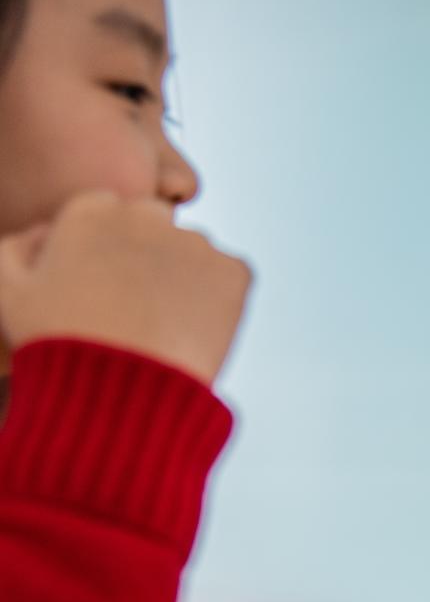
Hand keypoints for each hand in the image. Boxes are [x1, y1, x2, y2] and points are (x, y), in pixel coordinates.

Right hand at [0, 191, 251, 384]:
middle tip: (134, 311)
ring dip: (183, 278)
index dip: (105, 256)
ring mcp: (195, 242)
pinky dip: (218, 300)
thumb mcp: (8, 292)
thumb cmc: (57, 344)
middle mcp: (146, 215)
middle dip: (145, 259)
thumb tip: (43, 233)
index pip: (107, 216)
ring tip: (159, 326)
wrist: (117, 392)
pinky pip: (229, 277)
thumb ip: (15, 249)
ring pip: (191, 254)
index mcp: (91, 209)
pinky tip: (189, 329)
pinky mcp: (235, 272)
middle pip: (152, 228)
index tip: (102, 291)